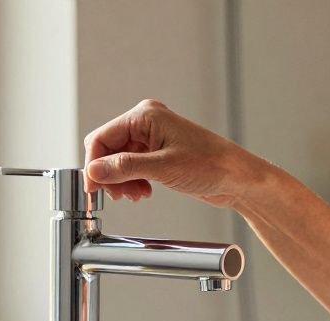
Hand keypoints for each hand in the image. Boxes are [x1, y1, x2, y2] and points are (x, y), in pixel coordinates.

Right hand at [83, 99, 259, 207]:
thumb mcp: (163, 168)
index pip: (102, 137)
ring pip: (119, 161)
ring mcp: (152, 139)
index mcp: (145, 116)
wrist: (237, 178)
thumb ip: (125, 168)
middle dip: (109, 175)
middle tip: (118, 196)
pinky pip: (133, 168)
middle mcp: (146, 124)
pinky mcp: (158, 154)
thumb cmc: (210, 164)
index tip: (92, 188)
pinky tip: (143, 192)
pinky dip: (133, 182)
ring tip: (135, 195)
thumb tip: (94, 171)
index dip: (94, 164)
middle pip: (108, 150)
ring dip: (121, 181)